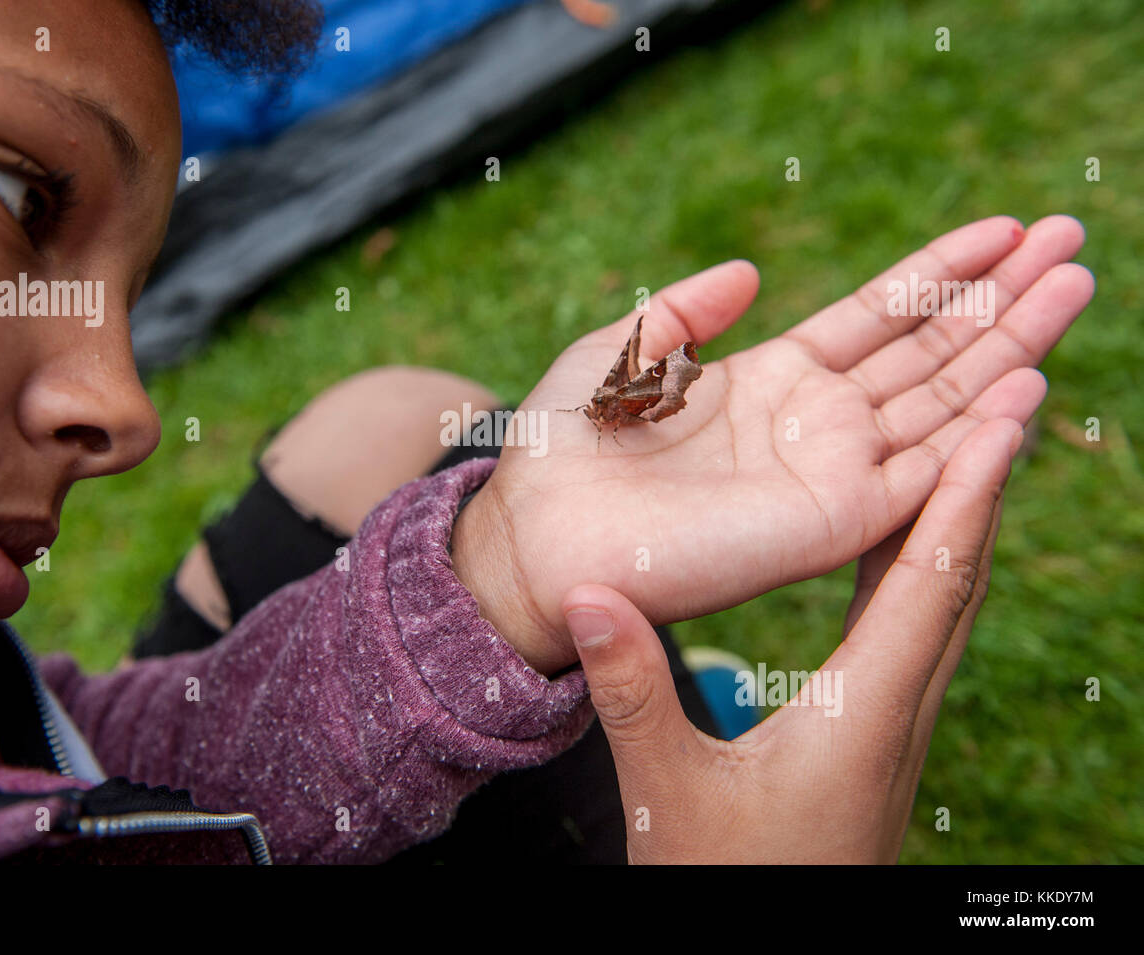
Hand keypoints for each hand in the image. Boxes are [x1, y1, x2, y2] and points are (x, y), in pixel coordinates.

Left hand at [451, 215, 1090, 673]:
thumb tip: (749, 272)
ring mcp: (831, 473)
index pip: (876, 317)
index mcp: (769, 380)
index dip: (939, 271)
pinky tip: (1027, 381)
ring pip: (945, 402)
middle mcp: (814, 425)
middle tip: (1073, 239)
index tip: (1004, 227)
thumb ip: (686, 312)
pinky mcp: (833, 522)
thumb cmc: (564, 450)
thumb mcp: (622, 352)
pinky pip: (925, 473)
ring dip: (1012, 345)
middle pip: (930, 351)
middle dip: (1001, 297)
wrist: (538, 537)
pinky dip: (977, 432)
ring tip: (1075, 284)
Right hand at [562, 418, 1020, 862]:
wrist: (781, 949)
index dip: (965, 499)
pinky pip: (923, 631)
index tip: (997, 423)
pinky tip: (904, 545)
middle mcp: (902, 713)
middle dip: (987, 487)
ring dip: (966, 522)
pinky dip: (926, 567)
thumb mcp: (667, 790)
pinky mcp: (884, 736)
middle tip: (1007, 401)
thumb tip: (590, 598)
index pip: (928, 586)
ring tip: (971, 447)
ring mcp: (900, 726)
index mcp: (864, 715)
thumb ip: (632, 694)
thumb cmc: (727, 880)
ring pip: (951, 605)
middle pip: (963, 581)